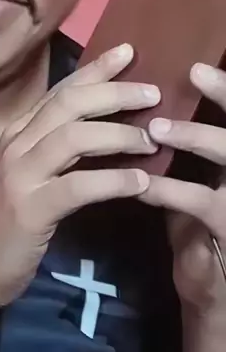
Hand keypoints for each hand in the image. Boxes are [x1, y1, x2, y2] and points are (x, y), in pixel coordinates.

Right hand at [0, 44, 159, 308]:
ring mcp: (21, 174)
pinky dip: (113, 180)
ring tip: (151, 140)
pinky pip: (78, 185)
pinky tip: (139, 182)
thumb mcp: (28, 171)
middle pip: (70, 103)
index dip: (95, 69)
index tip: (127, 51)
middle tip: (153, 92)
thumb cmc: (4, 219)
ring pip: (74, 137)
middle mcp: (17, 143)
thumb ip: (57, 147)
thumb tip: (105, 127)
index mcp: (18, 130)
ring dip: (118, 134)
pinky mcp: (30, 208)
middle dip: (114, 92)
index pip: (61, 90)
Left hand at [139, 63, 225, 313]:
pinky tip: (142, 184)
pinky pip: (201, 201)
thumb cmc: (204, 227)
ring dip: (196, 137)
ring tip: (158, 127)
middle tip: (195, 72)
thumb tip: (155, 94)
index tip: (202, 62)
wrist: (214, 293)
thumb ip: (190, 142)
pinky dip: (170, 189)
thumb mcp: (205, 179)